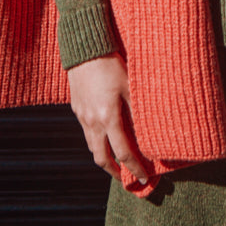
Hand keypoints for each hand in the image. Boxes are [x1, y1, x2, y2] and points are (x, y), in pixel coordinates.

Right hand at [66, 53, 149, 187]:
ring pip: (92, 147)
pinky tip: (104, 136)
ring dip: (104, 158)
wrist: (84, 48)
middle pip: (102, 158)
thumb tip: (149, 131)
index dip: (134, 167)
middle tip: (127, 178)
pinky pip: (86, 132)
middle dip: (115, 172)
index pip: (123, 153)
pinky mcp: (76, 108)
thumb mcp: (129, 85)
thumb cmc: (111, 63)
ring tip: (116, 162)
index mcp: (108, 117)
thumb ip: (138, 110)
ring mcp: (82, 116)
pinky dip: (96, 141)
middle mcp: (93, 122)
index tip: (144, 177)